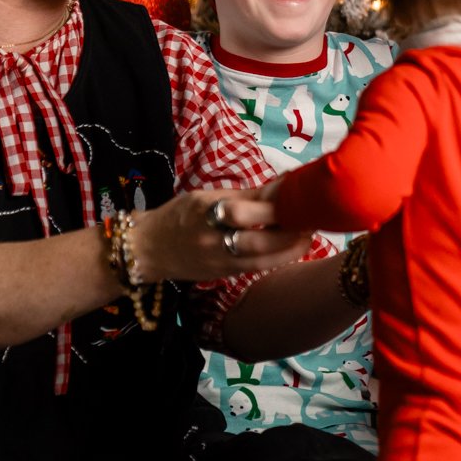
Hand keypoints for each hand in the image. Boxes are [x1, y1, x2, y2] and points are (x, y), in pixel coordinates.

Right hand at [131, 188, 310, 283]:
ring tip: (308, 236)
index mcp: (206, 209)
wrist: (148, 249)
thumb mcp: (206, 197)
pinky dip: (277, 259)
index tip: (299, 194)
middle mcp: (211, 236)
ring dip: (289, 248)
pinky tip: (292, 250)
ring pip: (261, 258)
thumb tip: (282, 186)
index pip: (248, 205)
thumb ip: (244, 196)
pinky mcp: (222, 274)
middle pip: (258, 237)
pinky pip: (255, 268)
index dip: (277, 202)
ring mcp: (217, 259)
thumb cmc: (179, 217)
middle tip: (312, 219)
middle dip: (290, 231)